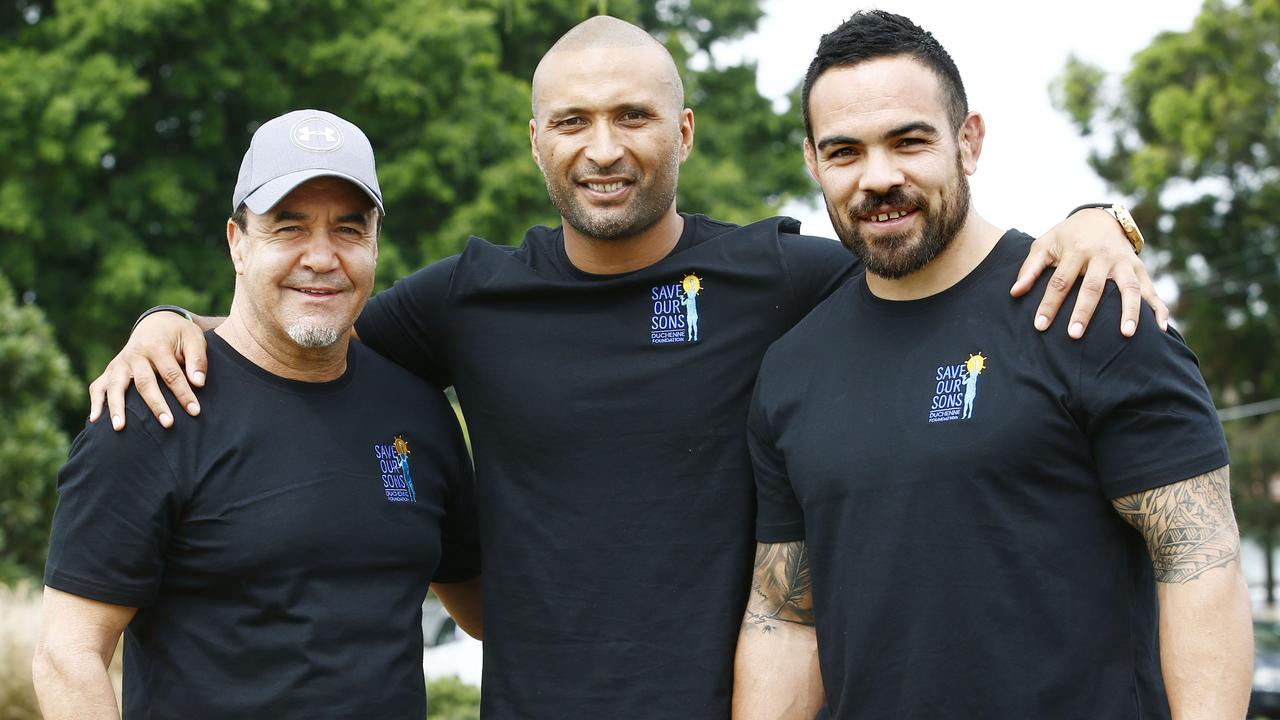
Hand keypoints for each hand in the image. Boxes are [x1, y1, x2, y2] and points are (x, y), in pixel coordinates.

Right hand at [88, 311, 207, 429]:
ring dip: (117, 408)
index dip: (184, 394)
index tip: (195, 411)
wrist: (155, 323)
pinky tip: (95, 421)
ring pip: (115, 386)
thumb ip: (197, 360)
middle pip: (144, 383)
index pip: (171, 374)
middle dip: (156, 405)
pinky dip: (95, 402)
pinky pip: (98, 387)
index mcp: (156, 346)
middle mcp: (134, 355)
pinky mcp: (110, 370)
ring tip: (119, 428)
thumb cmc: (179, 335)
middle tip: (168, 424)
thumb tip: (198, 383)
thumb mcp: (194, 339)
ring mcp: (119, 363)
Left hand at [1010, 208, 1168, 338]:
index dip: (1049, 304)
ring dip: (1130, 311)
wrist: (1099, 218)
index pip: (1060, 281)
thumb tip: (1014, 292)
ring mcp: (1124, 262)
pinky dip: (1158, 308)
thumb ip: (1029, 268)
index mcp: (1076, 250)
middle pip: (1093, 287)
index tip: (1040, 325)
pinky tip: (1161, 328)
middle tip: (1075, 335)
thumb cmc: (1066, 237)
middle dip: (1084, 311)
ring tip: (1126, 334)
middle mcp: (1102, 256)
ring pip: (1130, 288)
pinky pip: (1152, 290)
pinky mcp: (1139, 268)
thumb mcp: (1044, 244)